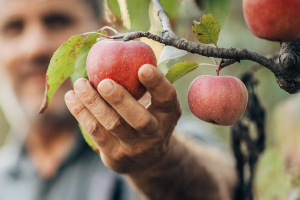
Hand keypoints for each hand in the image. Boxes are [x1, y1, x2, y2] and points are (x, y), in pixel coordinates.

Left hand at [65, 64, 181, 172]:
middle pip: (139, 119)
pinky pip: (95, 133)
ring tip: (79, 84)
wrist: (148, 158)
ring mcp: (135, 147)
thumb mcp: (155, 104)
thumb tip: (119, 48)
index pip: (166, 98)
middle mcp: (155, 133)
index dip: (157, 83)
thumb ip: (144, 84)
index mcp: (168, 115)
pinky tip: (72, 98)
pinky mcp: (116, 156)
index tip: (143, 67)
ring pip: (112, 125)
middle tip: (103, 82)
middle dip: (120, 100)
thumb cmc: (148, 117)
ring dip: (93, 103)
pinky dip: (81, 113)